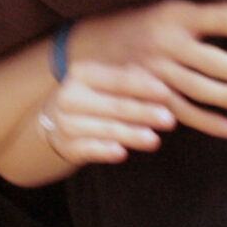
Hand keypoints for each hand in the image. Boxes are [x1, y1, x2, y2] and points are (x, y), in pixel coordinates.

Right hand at [34, 64, 182, 164]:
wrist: (57, 121)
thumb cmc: (95, 97)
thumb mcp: (108, 83)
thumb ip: (132, 82)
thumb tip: (164, 83)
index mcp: (82, 73)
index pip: (119, 80)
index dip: (144, 87)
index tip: (167, 93)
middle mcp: (70, 96)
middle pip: (115, 106)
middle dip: (144, 113)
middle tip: (169, 120)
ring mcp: (66, 122)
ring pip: (106, 129)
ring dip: (131, 135)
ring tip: (154, 140)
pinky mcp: (67, 146)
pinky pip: (89, 149)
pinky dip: (105, 151)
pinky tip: (121, 153)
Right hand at [66, 0, 226, 140]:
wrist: (90, 47)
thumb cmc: (143, 23)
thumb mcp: (174, 9)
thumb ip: (213, 12)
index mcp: (177, 16)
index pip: (221, 19)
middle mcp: (167, 44)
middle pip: (210, 60)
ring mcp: (156, 72)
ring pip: (197, 88)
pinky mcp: (149, 95)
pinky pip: (181, 111)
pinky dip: (206, 122)